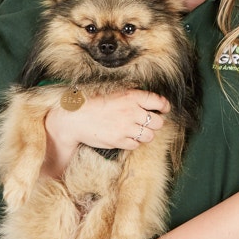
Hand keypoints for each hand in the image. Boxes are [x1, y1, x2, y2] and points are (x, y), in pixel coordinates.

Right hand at [47, 88, 170, 150]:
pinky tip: (126, 137)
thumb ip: (132, 97)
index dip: (164, 107)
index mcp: (131, 96)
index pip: (158, 102)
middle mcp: (132, 112)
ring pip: (150, 136)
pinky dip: (133, 142)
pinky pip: (136, 145)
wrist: (75, 118)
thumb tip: (149, 101)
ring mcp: (126, 127)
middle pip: (158, 122)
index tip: (163, 109)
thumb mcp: (114, 93)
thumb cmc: (93, 103)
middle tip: (149, 122)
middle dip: (156, 123)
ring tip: (137, 131)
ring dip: (146, 134)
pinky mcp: (119, 141)